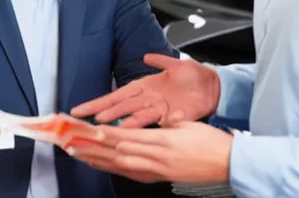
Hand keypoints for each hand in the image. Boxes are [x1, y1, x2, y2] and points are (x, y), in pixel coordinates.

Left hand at [60, 121, 232, 183]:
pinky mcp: (159, 178)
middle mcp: (156, 158)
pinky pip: (131, 174)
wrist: (227, 164)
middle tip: (72, 144)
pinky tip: (103, 166)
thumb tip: (153, 118)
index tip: (87, 131)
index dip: (105, 135)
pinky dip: (114, 169)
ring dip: (98, 160)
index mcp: (163, 141)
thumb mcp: (188, 122)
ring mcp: (157, 171)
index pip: (127, 137)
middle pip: (117, 154)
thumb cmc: (210, 141)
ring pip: (120, 166)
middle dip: (93, 149)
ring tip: (79, 155)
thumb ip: (167, 120)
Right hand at [71, 54, 219, 126]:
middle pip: (121, 106)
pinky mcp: (170, 118)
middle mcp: (149, 99)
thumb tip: (146, 56)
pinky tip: (132, 133)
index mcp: (147, 85)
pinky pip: (156, 123)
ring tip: (105, 127)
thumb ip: (161, 61)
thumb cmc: (195, 75)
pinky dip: (145, 127)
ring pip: (134, 116)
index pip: (120, 93)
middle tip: (87, 120)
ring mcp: (158, 109)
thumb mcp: (177, 64)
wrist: (214, 87)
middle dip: (104, 112)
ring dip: (120, 121)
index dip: (101, 100)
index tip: (83, 108)